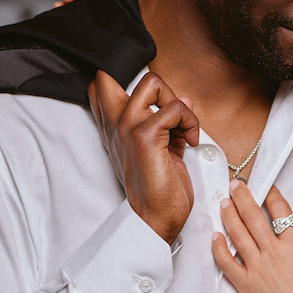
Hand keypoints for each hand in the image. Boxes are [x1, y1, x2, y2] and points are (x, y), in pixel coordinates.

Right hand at [88, 69, 198, 243]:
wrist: (156, 218)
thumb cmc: (159, 188)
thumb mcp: (162, 148)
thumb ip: (168, 122)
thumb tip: (184, 99)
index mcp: (114, 128)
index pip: (101, 85)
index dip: (126, 80)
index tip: (158, 104)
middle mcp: (115, 125)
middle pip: (115, 74)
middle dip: (153, 85)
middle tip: (170, 112)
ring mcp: (127, 128)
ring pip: (152, 82)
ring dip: (177, 102)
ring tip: (184, 128)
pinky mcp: (145, 136)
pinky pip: (175, 108)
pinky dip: (191, 122)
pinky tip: (191, 141)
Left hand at [212, 181, 292, 292]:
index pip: (280, 210)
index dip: (271, 194)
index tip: (265, 187)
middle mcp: (273, 253)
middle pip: (253, 217)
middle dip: (242, 196)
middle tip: (235, 185)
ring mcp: (257, 269)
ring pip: (237, 235)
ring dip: (229, 215)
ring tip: (224, 203)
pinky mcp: (246, 285)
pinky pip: (226, 263)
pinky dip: (219, 248)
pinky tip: (216, 237)